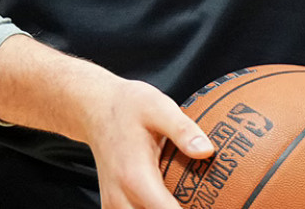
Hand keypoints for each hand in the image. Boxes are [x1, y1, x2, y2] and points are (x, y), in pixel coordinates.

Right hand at [0, 34, 211, 208]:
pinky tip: (168, 202)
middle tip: (202, 200)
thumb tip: (207, 151)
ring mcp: (114, 204)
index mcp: (135, 178)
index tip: (211, 203)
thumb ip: (182, 130)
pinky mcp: (112, 205)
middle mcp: (121, 197)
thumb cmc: (126, 106)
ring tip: (187, 200)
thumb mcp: (157, 106)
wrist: (93, 107)